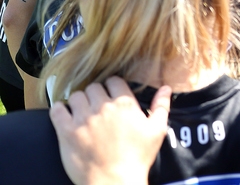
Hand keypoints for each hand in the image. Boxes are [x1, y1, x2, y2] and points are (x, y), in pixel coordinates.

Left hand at [50, 77, 170, 184]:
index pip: (114, 81)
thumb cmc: (137, 158)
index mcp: (125, 104)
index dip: (113, 87)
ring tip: (82, 112)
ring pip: (76, 96)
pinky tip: (64, 115)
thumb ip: (161, 106)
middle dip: (96, 94)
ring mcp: (83, 118)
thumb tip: (166, 88)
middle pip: (94, 87)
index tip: (112, 95)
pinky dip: (59, 109)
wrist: (114, 182)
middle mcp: (103, 107)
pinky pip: (57, 110)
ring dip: (79, 102)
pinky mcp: (66, 132)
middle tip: (97, 107)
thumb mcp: (157, 131)